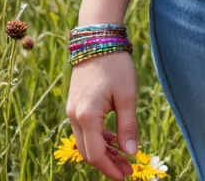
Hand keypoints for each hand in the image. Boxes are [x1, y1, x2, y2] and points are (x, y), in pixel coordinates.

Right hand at [66, 50, 137, 179]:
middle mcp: (74, 116)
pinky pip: (85, 130)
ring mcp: (73, 110)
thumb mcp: (127, 95)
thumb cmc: (115, 64)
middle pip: (88, 152)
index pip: (96, 155)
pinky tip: (115, 141)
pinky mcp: (76, 104)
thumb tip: (131, 153)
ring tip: (124, 159)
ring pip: (86, 142)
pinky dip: (99, 138)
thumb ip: (128, 126)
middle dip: (107, 164)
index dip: (110, 169)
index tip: (127, 177)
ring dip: (104, 152)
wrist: (97, 38)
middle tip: (128, 171)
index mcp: (86, 116)